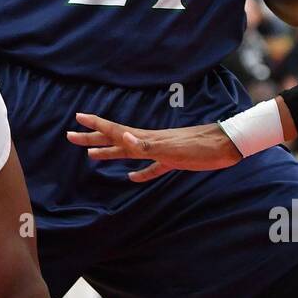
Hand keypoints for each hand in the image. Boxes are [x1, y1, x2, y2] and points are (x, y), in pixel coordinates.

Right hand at [67, 113, 241, 181]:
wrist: (227, 146)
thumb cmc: (201, 148)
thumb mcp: (172, 149)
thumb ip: (147, 147)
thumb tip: (124, 139)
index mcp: (146, 139)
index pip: (114, 131)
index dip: (95, 126)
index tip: (76, 119)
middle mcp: (149, 142)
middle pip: (115, 140)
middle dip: (93, 138)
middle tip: (71, 136)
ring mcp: (160, 151)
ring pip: (128, 152)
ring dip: (109, 153)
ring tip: (92, 155)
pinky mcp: (172, 161)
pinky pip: (149, 168)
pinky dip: (139, 173)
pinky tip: (132, 177)